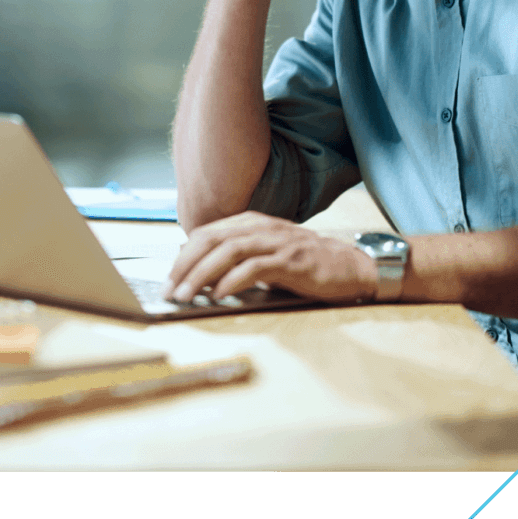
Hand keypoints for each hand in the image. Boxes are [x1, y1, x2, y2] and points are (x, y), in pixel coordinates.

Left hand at [162, 212, 378, 303]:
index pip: (206, 233)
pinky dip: (233, 281)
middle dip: (184, 266)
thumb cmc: (306, 263)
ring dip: (202, 274)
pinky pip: (256, 267)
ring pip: (229, 252)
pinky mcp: (292, 261)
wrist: (349, 266)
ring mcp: (277, 242)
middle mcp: (262, 227)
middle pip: (212, 240)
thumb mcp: (266, 254)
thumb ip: (237, 256)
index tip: (168, 279)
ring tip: (186, 294)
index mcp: (252, 223)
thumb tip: (198, 270)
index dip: (183, 256)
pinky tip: (220, 294)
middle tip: (169, 289)